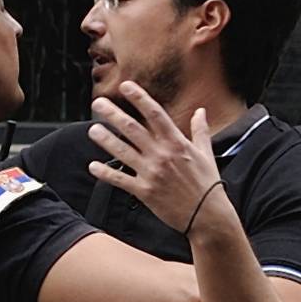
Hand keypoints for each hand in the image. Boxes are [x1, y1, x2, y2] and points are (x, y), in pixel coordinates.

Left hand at [84, 83, 227, 234]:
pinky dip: (105, 173)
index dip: (139, 98)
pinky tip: (93, 166)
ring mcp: (151, 173)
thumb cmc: (208, 184)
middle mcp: (161, 155)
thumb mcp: (206, 154)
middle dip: (113, 114)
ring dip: (105, 139)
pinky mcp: (144, 191)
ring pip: (122, 151)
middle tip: (98, 103)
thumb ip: (200, 131)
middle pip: (133, 128)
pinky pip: (120, 180)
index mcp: (176, 143)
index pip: (155, 114)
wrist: (207, 216)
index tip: (126, 86)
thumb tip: (201, 111)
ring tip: (92, 130)